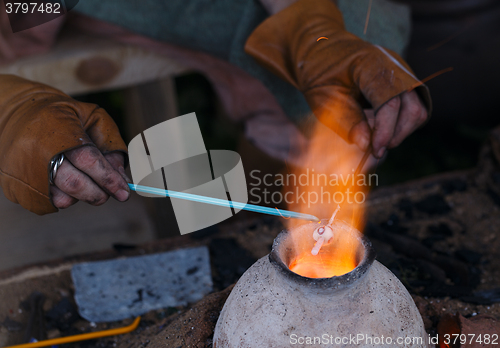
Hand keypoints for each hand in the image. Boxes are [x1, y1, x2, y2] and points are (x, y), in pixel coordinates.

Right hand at [0, 74, 127, 213]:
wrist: (17, 113)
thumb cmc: (64, 116)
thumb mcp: (93, 119)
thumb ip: (111, 146)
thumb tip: (121, 177)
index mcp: (59, 129)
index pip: (89, 160)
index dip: (109, 179)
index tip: (124, 192)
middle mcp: (38, 151)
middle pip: (75, 184)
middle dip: (98, 194)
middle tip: (109, 194)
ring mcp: (24, 170)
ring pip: (62, 198)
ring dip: (80, 196)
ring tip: (82, 180)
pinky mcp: (15, 185)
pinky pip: (48, 204)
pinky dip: (63, 198)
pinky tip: (65, 183)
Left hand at [245, 0, 431, 155]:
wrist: (321, 51)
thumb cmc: (319, 72)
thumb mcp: (323, 98)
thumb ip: (346, 120)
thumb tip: (365, 144)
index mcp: (372, 63)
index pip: (390, 101)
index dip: (385, 130)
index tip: (375, 151)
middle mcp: (394, 65)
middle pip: (413, 107)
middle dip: (396, 134)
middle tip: (375, 150)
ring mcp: (402, 72)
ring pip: (418, 110)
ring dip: (400, 131)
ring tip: (375, 140)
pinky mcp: (402, 81)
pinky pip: (412, 107)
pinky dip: (398, 124)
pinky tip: (378, 129)